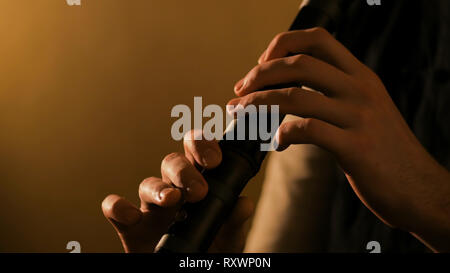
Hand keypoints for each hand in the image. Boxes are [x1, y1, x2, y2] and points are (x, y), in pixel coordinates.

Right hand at [102, 130, 253, 252]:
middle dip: (184, 171)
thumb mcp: (228, 237)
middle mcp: (175, 190)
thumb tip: (243, 204)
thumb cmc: (210, 249)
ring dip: (159, 189)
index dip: (203, 146)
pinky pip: (115, 209)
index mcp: (200, 184)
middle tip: (200, 191)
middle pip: (172, 163)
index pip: (198, 152)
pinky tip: (131, 216)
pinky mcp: (132, 229)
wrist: (190, 270)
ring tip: (172, 200)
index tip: (215, 160)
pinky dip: (118, 207)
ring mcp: (152, 209)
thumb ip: (233, 220)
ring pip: (148, 184)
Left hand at [229, 28, 449, 250]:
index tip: (260, 64)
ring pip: (296, 96)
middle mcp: (360, 89)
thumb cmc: (384, 151)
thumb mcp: (365, 110)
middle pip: (299, 63)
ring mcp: (359, 116)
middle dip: (260, 75)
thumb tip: (290, 92)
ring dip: (259, 105)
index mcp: (361, 76)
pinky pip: (308, 130)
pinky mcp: (356, 146)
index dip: (282, 45)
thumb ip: (336, 94)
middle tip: (240, 92)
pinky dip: (283, 134)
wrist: (419, 188)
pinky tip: (277, 144)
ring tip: (242, 116)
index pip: (318, 39)